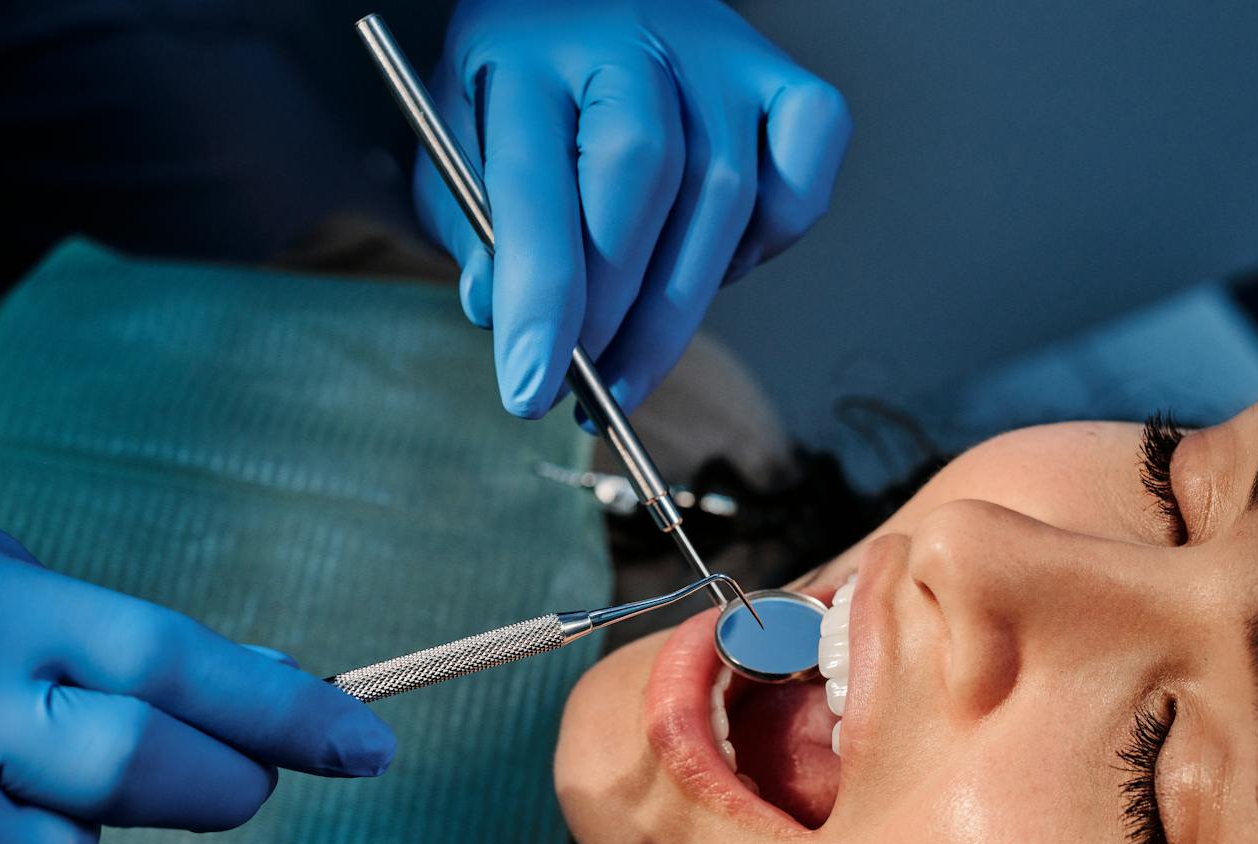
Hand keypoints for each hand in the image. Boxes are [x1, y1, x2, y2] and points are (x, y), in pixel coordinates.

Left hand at [418, 0, 850, 419]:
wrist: (584, 2)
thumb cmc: (521, 81)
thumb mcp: (457, 136)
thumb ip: (471, 223)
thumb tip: (498, 315)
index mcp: (526, 52)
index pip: (537, 184)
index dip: (540, 300)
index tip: (530, 390)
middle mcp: (631, 39)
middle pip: (646, 181)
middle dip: (616, 312)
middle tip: (587, 387)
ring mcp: (719, 56)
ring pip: (727, 195)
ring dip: (679, 307)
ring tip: (629, 367)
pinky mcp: (785, 83)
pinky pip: (801, 180)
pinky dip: (769, 244)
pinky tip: (711, 269)